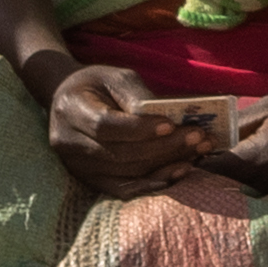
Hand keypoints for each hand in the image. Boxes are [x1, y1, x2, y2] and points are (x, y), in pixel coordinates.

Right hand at [37, 58, 221, 194]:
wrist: (69, 101)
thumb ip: (138, 95)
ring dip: (167, 164)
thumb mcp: (116, 77)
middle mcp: (67, 143)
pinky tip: (180, 171)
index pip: (105, 126)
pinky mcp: (90, 181)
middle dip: (165, 147)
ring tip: (199, 151)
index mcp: (70, 110)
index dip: (139, 128)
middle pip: (120, 153)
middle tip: (199, 137)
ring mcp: (77, 167)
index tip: (171, 124)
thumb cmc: (98, 85)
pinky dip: (154, 183)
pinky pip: (124, 189)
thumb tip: (170, 118)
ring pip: (127, 172)